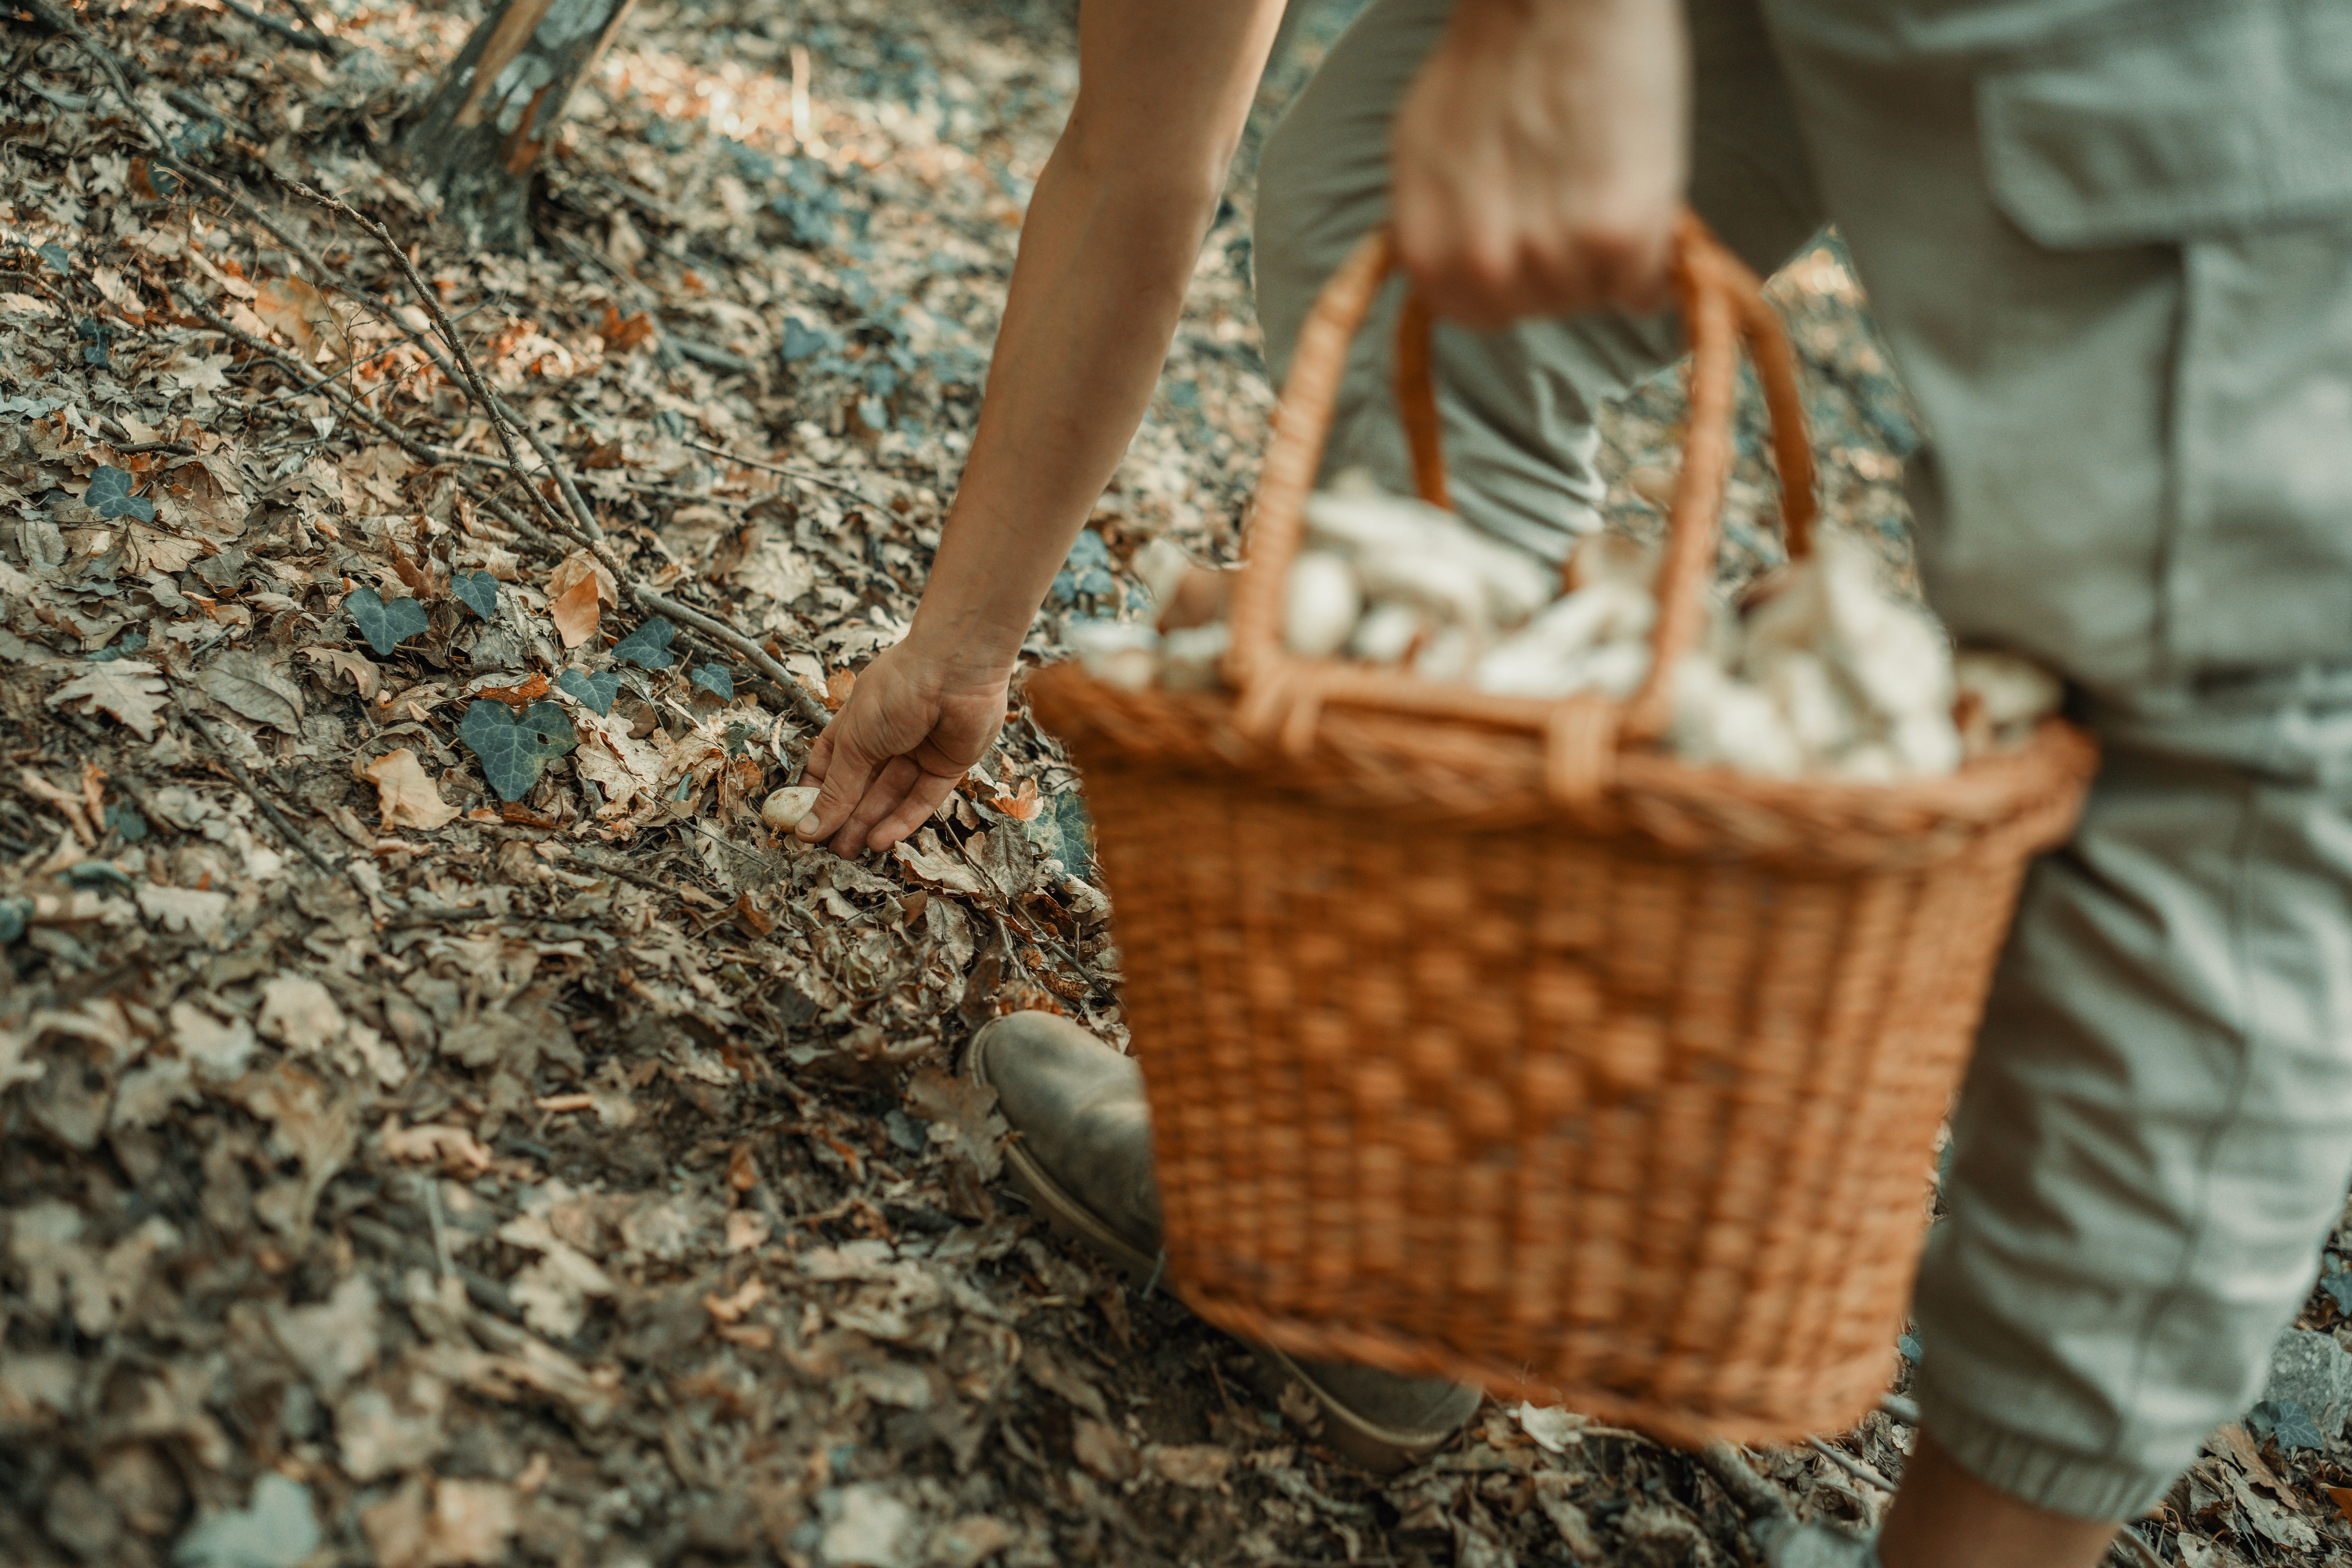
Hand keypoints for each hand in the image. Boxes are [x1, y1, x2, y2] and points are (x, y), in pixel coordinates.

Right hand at [794, 637, 1010, 856]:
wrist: (956, 668)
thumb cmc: (898, 689)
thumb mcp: (856, 741)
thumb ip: (837, 788)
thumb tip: (807, 827)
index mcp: (858, 720)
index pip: (831, 761)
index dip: (818, 791)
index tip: (803, 821)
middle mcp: (888, 734)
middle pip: (862, 784)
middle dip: (845, 816)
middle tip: (829, 849)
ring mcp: (920, 749)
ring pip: (892, 794)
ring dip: (870, 823)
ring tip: (849, 851)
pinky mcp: (949, 762)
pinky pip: (924, 797)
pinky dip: (903, 819)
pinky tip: (880, 840)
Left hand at [1391, 0, 1687, 327]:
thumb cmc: (1492, 58)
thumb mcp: (1427, 151)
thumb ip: (1440, 220)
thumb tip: (1459, 263)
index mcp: (1428, 253)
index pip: (1475, 315)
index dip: (1509, 280)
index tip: (1530, 236)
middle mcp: (1482, 267)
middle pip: (1539, 311)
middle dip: (1561, 267)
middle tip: (1575, 192)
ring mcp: (1550, 258)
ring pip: (1593, 299)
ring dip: (1608, 257)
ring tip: (1605, 180)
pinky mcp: (1618, 238)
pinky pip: (1644, 288)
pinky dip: (1654, 258)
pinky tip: (1644, 203)